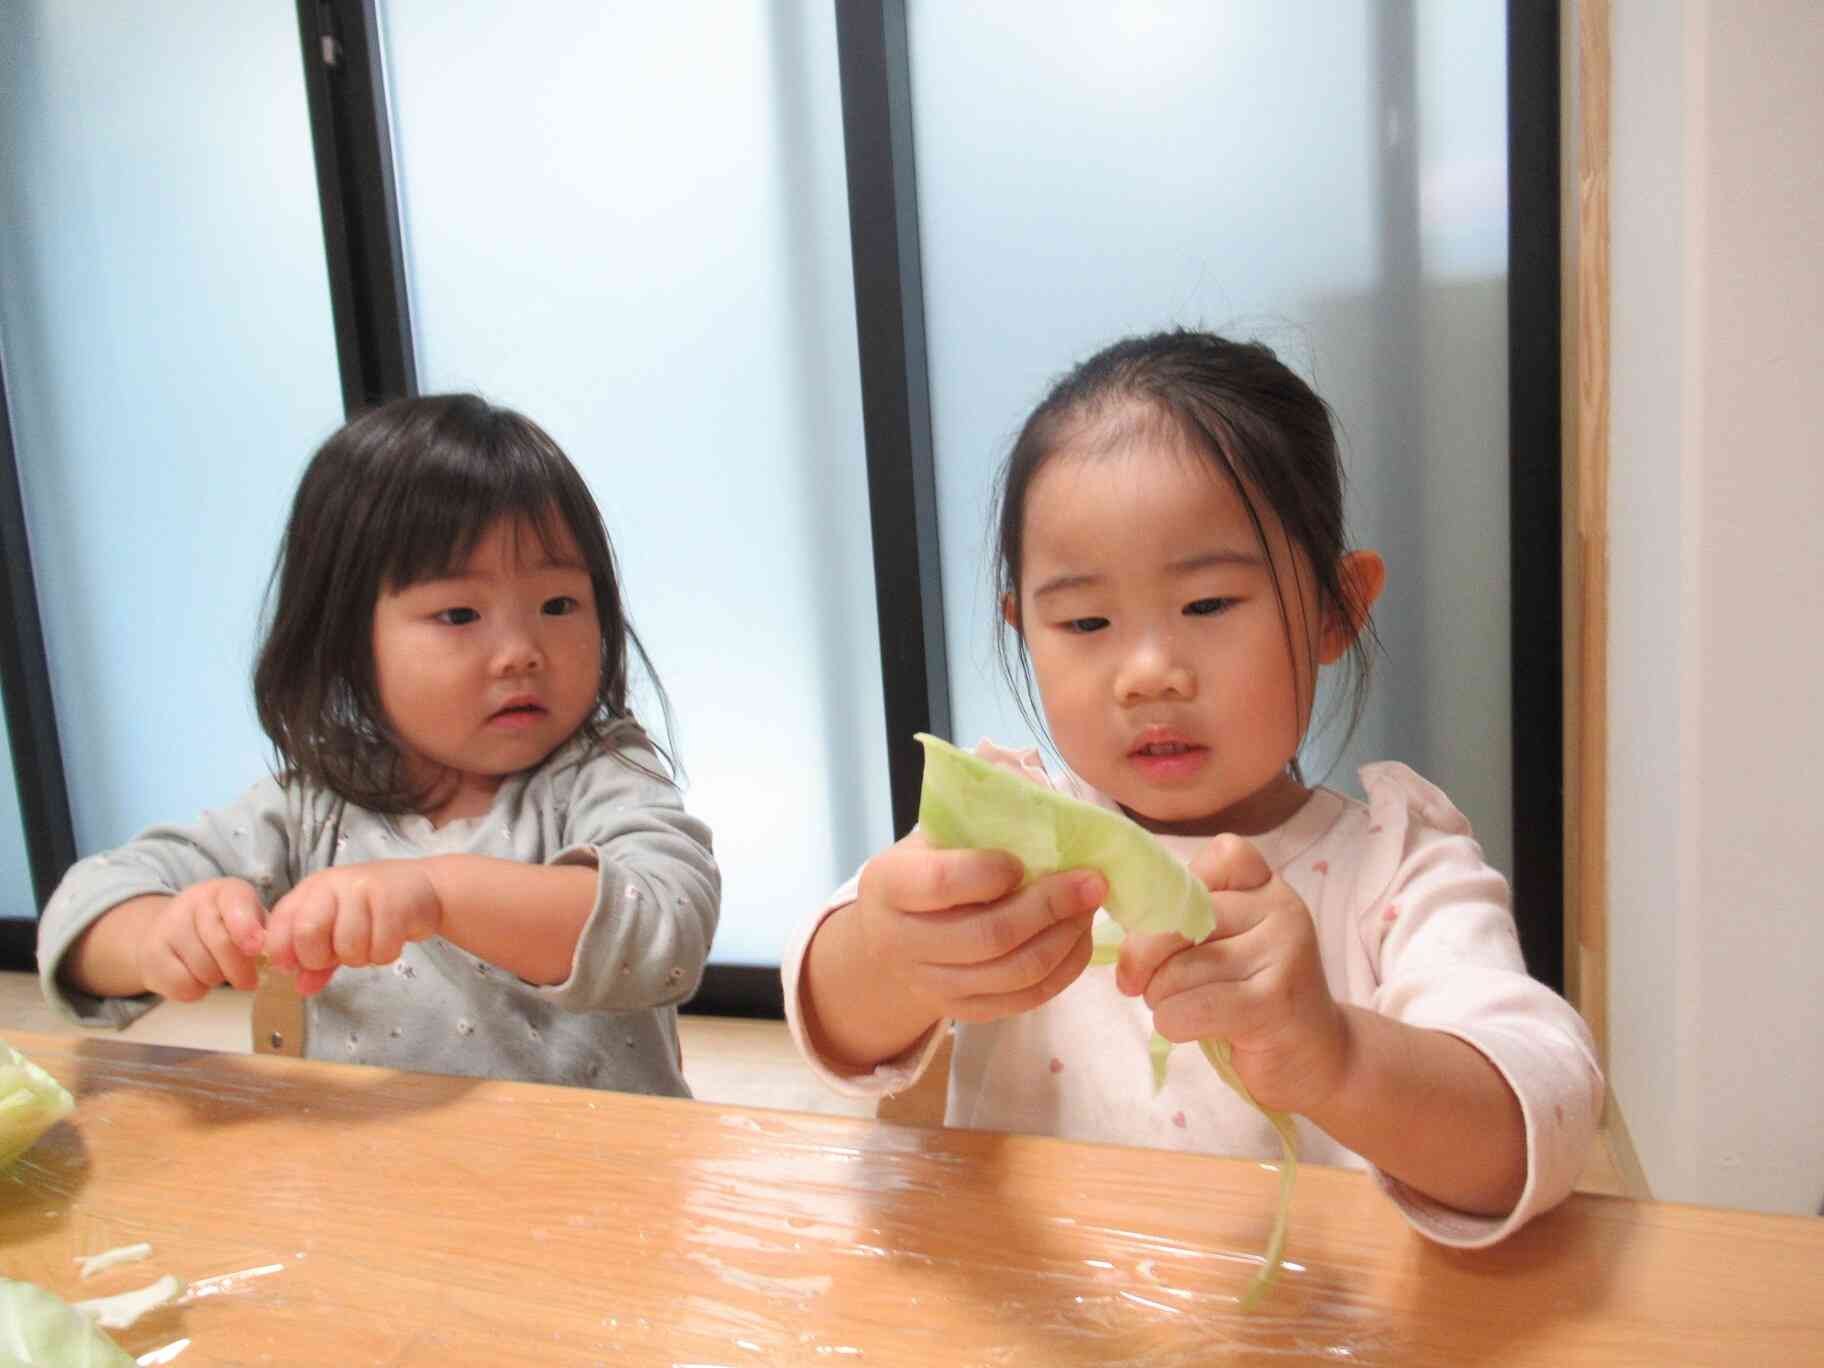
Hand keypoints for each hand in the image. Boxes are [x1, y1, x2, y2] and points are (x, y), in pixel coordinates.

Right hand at [133, 879, 267, 1001]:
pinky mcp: (150, 954)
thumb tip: (275, 954)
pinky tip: (195, 977)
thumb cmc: (226, 929)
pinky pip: (183, 985)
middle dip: (240, 969)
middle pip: (222, 943)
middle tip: (248, 980)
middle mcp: (194, 900)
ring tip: (216, 969)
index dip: (247, 928)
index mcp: (225, 890)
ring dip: (217, 979)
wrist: (172, 933)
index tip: (256, 949)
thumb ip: (264, 934)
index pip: (235, 902)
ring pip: (204, 968)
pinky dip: (196, 990)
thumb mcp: (250, 921)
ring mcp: (168, 925)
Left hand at [262, 861, 442, 996]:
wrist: (422, 887)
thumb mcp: (337, 927)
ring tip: (371, 941)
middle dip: (322, 958)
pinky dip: (385, 954)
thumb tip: (302, 988)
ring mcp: (364, 890)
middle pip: (308, 934)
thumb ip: (317, 957)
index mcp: (312, 889)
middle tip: (341, 953)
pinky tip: (391, 938)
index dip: (284, 952)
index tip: (298, 966)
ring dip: (361, 957)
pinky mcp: (394, 902)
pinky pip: (381, 949)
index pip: (281, 924)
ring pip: (348, 947)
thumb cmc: (373, 909)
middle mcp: (334, 884)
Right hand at [852, 831, 1105, 1025]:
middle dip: (1049, 907)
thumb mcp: (931, 839)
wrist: (886, 941)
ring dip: (1065, 938)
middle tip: (1091, 881)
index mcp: (890, 885)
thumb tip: (1048, 800)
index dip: (987, 873)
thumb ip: (978, 821)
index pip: (940, 884)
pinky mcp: (964, 1012)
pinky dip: (1063, 969)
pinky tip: (1078, 936)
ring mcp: (933, 985)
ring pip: (1013, 973)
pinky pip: (1024, 1000)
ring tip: (1090, 905)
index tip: (1021, 860)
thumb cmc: (922, 872)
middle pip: (988, 936)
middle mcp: (903, 942)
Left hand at [1113, 834, 1348, 1113]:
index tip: (1167, 929)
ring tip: (1178, 1007)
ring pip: (1179, 969)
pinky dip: (1172, 1022)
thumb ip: (1186, 917)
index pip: (1220, 856)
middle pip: (1181, 916)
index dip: (1175, 891)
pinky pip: (1190, 1007)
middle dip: (1144, 958)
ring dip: (1159, 998)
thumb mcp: (1223, 941)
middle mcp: (1281, 909)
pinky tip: (1186, 1027)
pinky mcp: (1273, 1003)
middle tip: (1139, 982)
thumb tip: (1124, 914)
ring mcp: (1283, 954)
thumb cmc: (1250, 993)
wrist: (1312, 1056)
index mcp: (1267, 886)